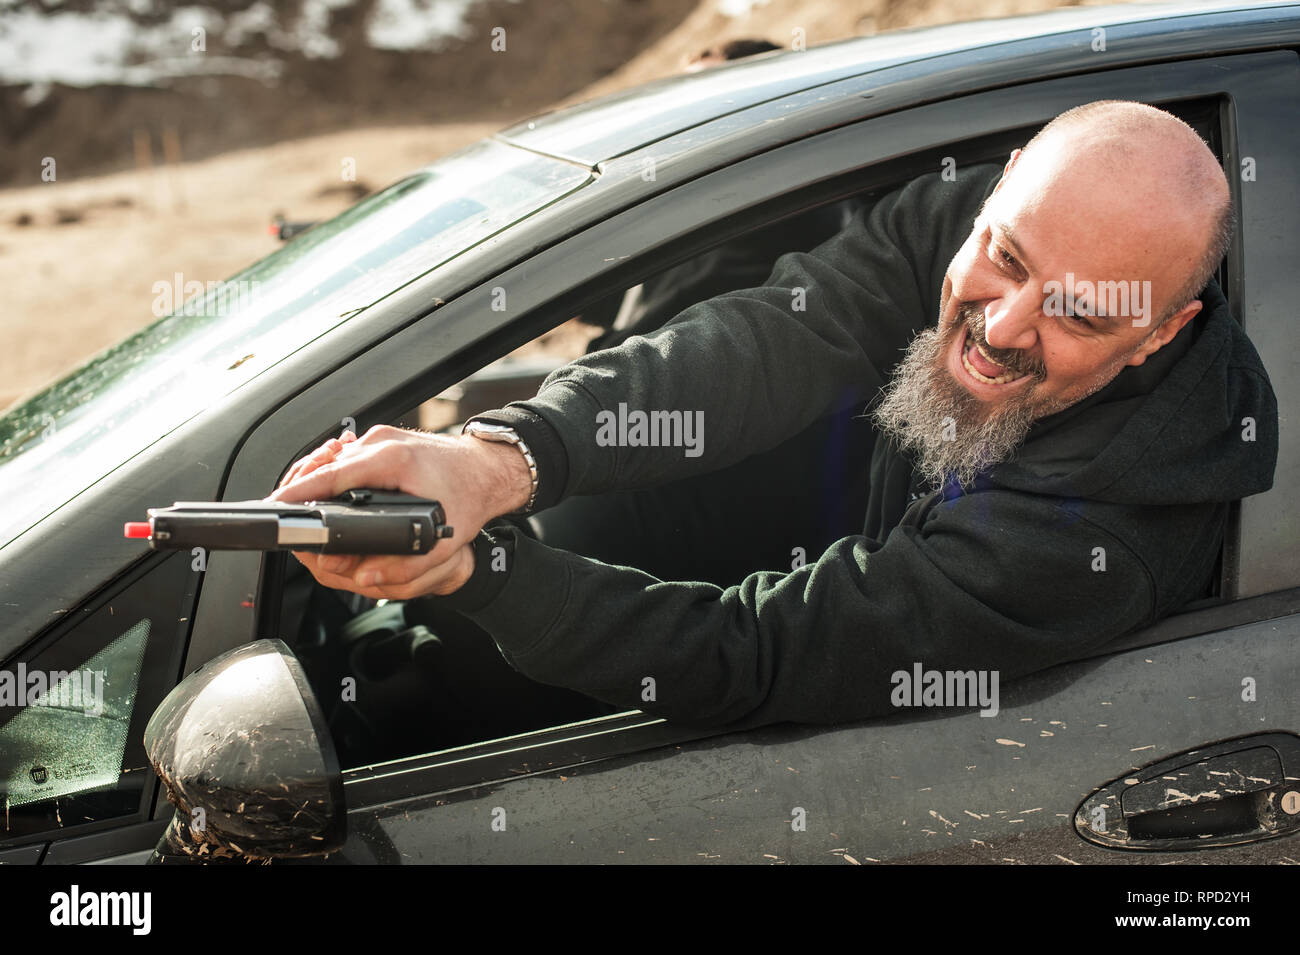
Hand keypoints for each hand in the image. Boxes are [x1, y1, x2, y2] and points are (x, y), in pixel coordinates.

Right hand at [269, 424, 531, 599]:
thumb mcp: (443, 541)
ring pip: (331, 461)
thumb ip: (405, 567)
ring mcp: (379, 438)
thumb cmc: (470, 495)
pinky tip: (327, 492)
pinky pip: (345, 458)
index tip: (276, 507)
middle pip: (322, 467)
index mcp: (392, 460)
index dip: (298, 494)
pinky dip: (331, 474)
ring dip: (313, 481)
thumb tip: (365, 576)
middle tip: (283, 514)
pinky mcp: (381, 442)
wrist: (490, 469)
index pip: (330, 476)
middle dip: (299, 491)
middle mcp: (380, 443)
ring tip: (299, 505)